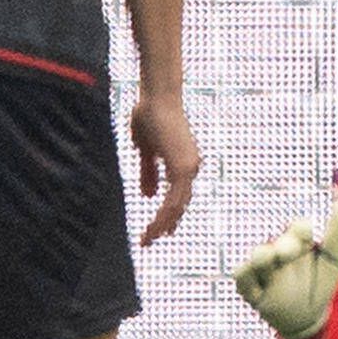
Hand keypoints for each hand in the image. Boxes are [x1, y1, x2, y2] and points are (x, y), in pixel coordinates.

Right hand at [129, 91, 201, 245]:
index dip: (168, 215)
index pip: (178, 197)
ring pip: (177, 207)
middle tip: (149, 241)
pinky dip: (163, 216)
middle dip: (164, 225)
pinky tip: (154, 228)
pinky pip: (173, 200)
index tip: (159, 232)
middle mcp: (191, 167)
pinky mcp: (182, 168)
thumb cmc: (150, 116)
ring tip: (148, 240)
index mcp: (184, 163)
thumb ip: (149, 173)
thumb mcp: (146, 150)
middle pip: (179, 206)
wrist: (156, 97)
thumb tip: (149, 197)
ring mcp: (189, 168)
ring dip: (162, 225)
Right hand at [233, 191, 337, 338]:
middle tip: (289, 252)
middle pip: (279, 242)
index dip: (301, 230)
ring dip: (262, 257)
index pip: (300, 229)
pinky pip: (243, 278)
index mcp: (300, 241)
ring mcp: (265, 270)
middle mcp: (279, 252)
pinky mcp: (252, 289)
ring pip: (259, 257)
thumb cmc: (319, 282)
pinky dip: (245, 275)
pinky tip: (253, 279)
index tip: (305, 233)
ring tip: (267, 257)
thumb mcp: (333, 261)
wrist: (307, 316)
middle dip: (286, 246)